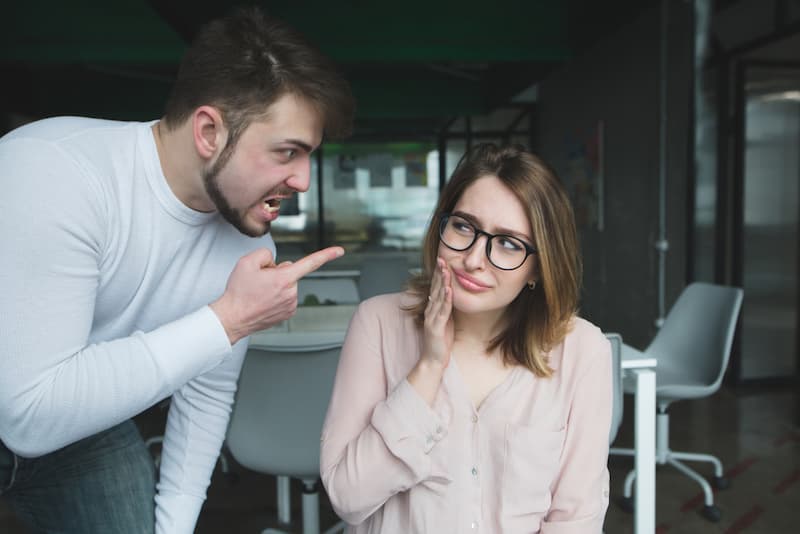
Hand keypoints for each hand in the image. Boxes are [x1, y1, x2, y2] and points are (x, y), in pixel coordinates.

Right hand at [210, 246, 343, 344]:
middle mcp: (291, 292)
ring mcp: (290, 305)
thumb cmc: (238, 292)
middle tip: (258, 281)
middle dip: (277, 272)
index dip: (326, 255)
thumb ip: (266, 254)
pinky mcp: (288, 313)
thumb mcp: (246, 262)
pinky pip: (285, 297)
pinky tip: (263, 301)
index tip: (340, 251)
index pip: (310, 263)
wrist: (232, 318)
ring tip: (258, 293)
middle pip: (289, 272)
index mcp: (284, 278)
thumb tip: (277, 264)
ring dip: (276, 285)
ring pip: (287, 285)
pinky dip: (276, 296)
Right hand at [421, 257, 453, 367]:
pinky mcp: (436, 327)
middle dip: (439, 273)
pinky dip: (446, 300)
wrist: (433, 360)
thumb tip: (452, 295)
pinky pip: (442, 311)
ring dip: (442, 282)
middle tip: (442, 258)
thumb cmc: (440, 341)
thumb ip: (447, 308)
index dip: (439, 273)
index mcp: (433, 308)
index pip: (436, 287)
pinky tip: (448, 290)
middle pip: (435, 288)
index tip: (443, 260)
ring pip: (438, 297)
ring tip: (446, 269)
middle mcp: (430, 311)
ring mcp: (432, 318)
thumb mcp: (446, 320)